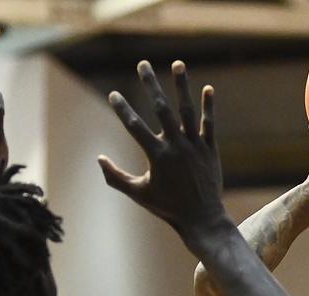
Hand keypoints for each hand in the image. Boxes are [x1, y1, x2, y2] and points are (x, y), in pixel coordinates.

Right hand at [98, 61, 228, 237]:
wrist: (201, 219)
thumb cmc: (167, 207)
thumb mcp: (138, 194)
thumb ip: (116, 177)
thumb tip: (99, 159)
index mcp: (157, 156)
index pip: (134, 126)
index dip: (122, 109)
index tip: (113, 94)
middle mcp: (176, 146)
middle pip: (161, 109)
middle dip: (150, 85)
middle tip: (142, 64)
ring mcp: (194, 146)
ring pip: (187, 110)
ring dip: (182, 85)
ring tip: (177, 63)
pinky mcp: (210, 149)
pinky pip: (209, 123)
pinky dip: (208, 106)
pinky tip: (207, 88)